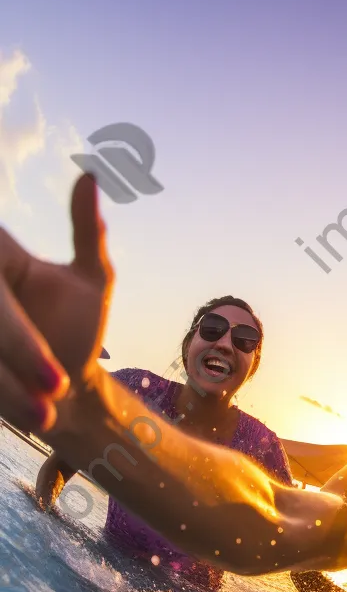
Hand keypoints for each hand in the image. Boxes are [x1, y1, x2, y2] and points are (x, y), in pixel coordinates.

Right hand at [0, 175, 111, 431]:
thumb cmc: (77, 329)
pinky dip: (6, 395)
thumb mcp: (91, 282)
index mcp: (0, 259)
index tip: (53, 358)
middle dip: (21, 350)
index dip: (19, 327)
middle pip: (1, 319)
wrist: (64, 392)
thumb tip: (91, 176)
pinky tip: (36, 416)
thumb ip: (87, 233)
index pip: (1, 261)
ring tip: (44, 415)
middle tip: (58, 385)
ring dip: (8, 389)